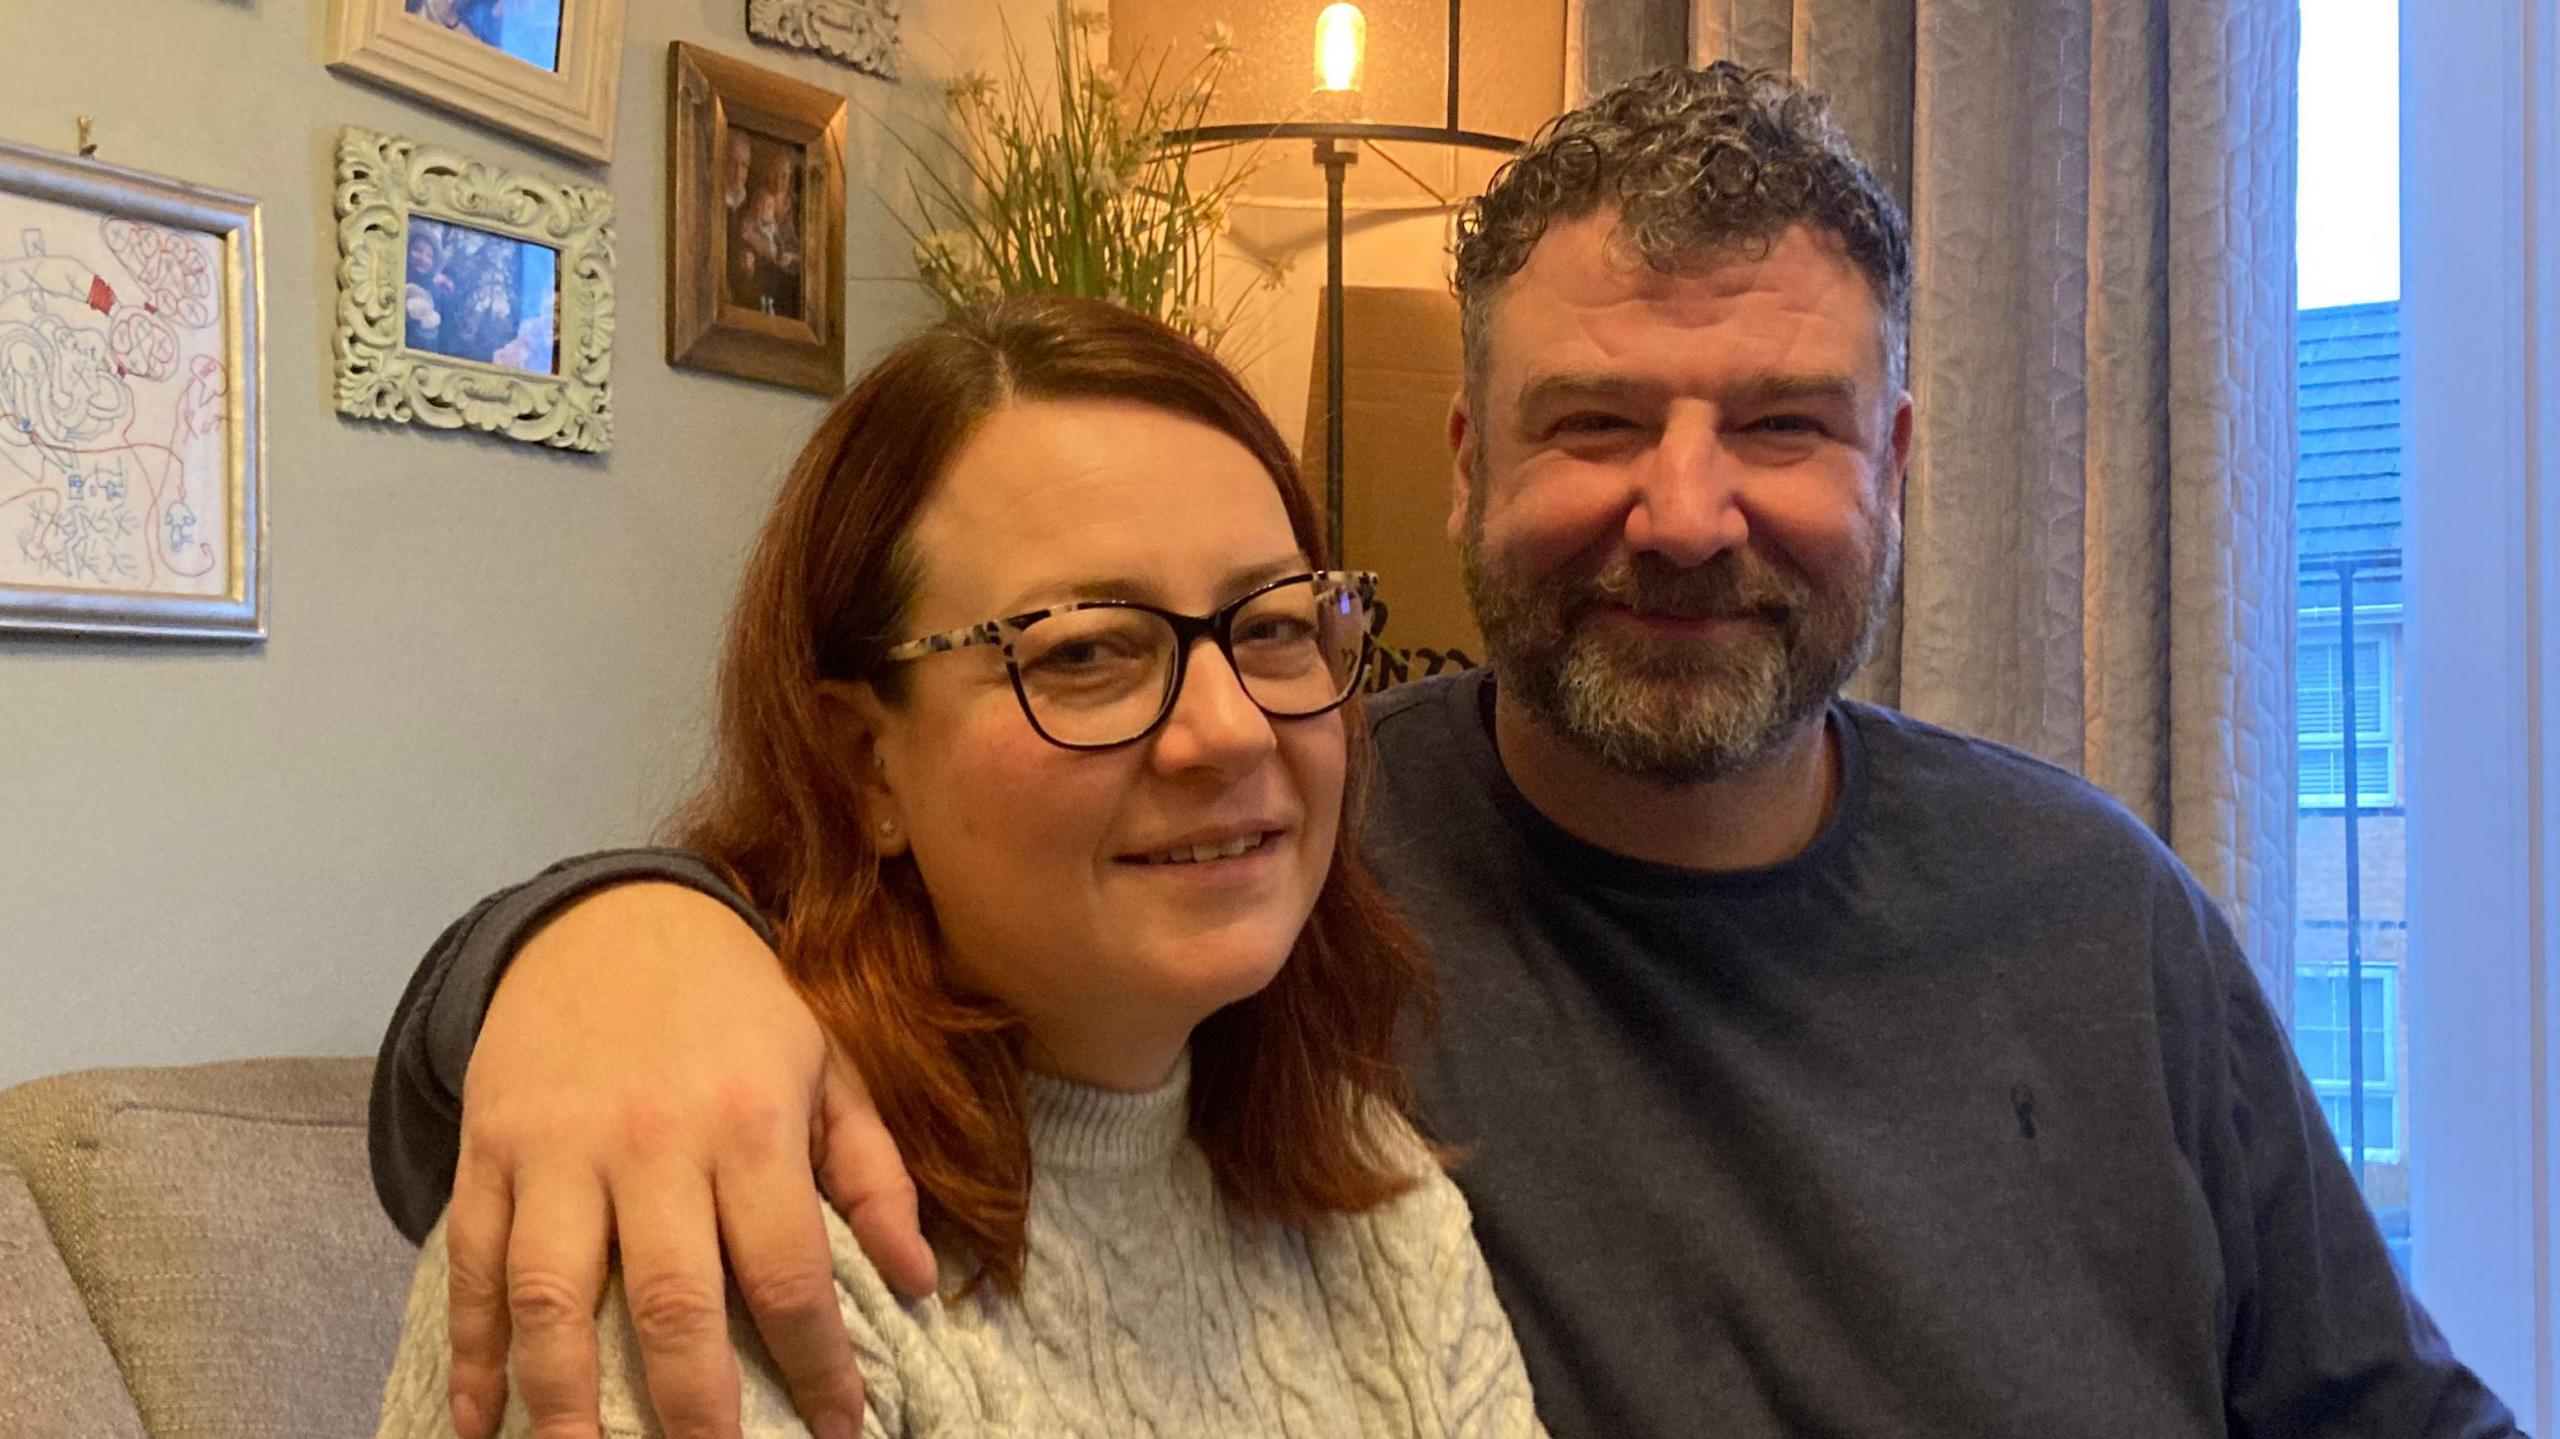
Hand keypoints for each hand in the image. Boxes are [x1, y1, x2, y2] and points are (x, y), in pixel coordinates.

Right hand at [443, 882, 936, 1438]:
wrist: (609, 916)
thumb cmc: (736, 1006)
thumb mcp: (828, 1064)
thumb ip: (874, 1173)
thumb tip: (922, 1280)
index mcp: (751, 1124)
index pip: (788, 1273)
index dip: (819, 1365)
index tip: (844, 1432)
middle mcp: (652, 1146)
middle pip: (671, 1305)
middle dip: (696, 1413)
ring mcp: (558, 1153)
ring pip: (554, 1300)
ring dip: (564, 1405)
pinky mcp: (487, 1152)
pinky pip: (470, 1267)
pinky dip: (471, 1354)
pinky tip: (479, 1425)